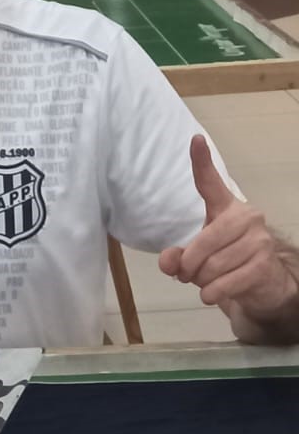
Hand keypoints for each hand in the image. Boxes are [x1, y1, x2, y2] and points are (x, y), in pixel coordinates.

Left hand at [159, 136, 297, 319]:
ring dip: (201, 282)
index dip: (201, 162)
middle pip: (201, 244)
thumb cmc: (226, 261)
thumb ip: (177, 258)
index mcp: (226, 208)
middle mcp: (246, 216)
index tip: (195, 140)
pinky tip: (212, 294)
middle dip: (188, 267)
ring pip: (210, 268)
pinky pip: (223, 284)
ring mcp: (258, 240)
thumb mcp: (197, 257)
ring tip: (206, 283)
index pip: (211, 183)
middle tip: (189, 275)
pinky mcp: (263, 264)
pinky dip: (211, 294)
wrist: (264, 283)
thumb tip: (169, 262)